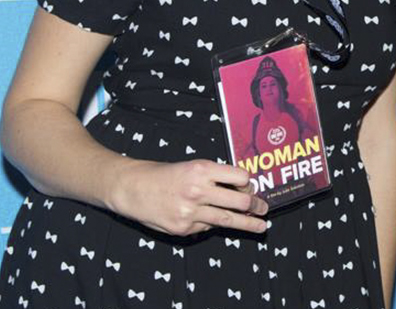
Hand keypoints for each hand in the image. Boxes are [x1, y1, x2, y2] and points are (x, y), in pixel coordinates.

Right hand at [106, 159, 268, 235]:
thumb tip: (243, 190)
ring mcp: (190, 212)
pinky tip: (208, 219)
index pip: (241, 178)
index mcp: (202, 169)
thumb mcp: (192, 166)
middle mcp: (198, 190)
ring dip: (248, 224)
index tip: (250, 187)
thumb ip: (215, 177)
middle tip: (264, 208)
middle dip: (256, 206)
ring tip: (261, 226)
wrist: (132, 188)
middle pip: (240, 201)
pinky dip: (212, 224)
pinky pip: (207, 227)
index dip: (248, 184)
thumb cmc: (165, 174)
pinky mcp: (183, 228)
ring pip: (229, 220)